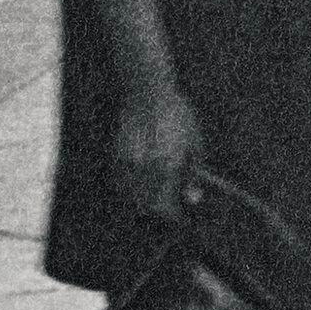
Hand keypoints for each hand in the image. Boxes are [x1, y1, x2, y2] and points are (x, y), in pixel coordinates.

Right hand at [113, 87, 203, 222]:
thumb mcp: (195, 140)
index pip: (166, 206)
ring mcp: (128, 162)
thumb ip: (194, 171)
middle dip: (159, 211)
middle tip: (170, 208)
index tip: (180, 218)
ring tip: (156, 198)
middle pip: (147, 206)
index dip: (174, 216)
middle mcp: (146, 167)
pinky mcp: (116, 155)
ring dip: (144, 202)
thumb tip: (193, 196)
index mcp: (168, 165)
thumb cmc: (177, 114)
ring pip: (131, 197)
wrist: (147, 91)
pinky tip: (141, 185)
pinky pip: (121, 183)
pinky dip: (130, 190)